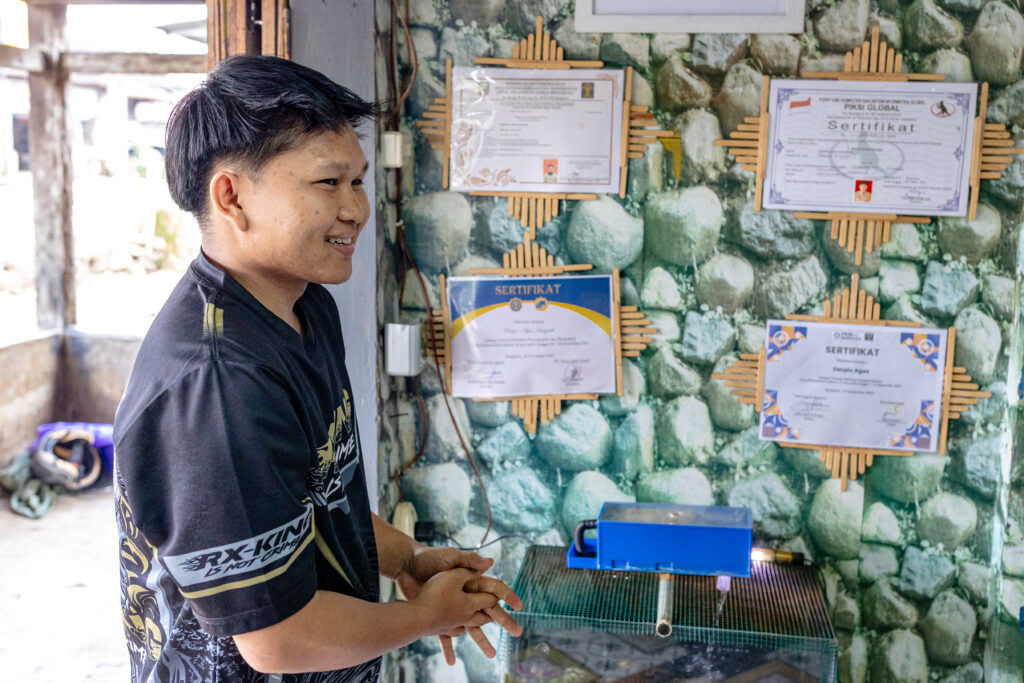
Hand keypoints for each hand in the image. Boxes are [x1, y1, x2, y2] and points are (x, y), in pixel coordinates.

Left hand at [399, 549, 522, 664]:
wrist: (406, 566)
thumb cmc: (429, 557)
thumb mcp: (450, 556)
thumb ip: (468, 560)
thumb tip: (490, 562)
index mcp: (470, 579)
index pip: (494, 589)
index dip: (507, 597)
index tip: (519, 606)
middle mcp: (465, 594)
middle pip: (488, 610)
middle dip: (503, 621)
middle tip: (516, 632)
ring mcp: (452, 606)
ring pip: (470, 626)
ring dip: (481, 641)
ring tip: (491, 655)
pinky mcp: (438, 614)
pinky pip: (445, 634)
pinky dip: (448, 647)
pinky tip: (452, 660)